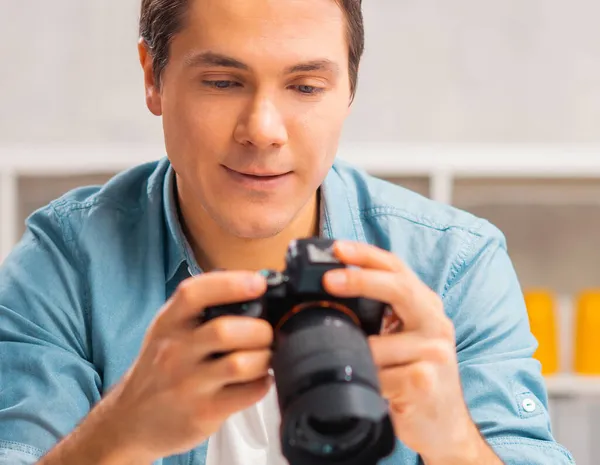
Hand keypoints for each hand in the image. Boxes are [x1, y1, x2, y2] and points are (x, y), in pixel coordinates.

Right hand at [102, 271, 271, 461]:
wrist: (130, 422)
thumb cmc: (159, 370)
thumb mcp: (166, 332)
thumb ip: (199, 310)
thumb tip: (251, 288)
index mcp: (168, 323)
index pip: (195, 293)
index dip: (230, 284)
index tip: (257, 283)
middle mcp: (174, 352)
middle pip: (225, 331)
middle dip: (259, 330)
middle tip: (267, 334)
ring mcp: (188, 385)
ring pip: (240, 364)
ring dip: (264, 358)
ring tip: (265, 357)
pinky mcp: (203, 413)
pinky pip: (247, 393)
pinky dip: (263, 383)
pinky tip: (258, 380)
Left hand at [323, 241, 488, 462]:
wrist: (444, 425)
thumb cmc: (415, 376)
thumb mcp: (401, 338)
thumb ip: (379, 315)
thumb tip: (331, 294)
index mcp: (425, 307)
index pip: (397, 269)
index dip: (367, 255)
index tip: (338, 249)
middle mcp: (435, 323)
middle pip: (400, 288)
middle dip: (361, 280)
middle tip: (329, 280)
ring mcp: (435, 352)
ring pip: (377, 344)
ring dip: (354, 354)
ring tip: (346, 364)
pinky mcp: (425, 380)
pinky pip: (379, 375)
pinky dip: (364, 380)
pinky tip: (367, 386)